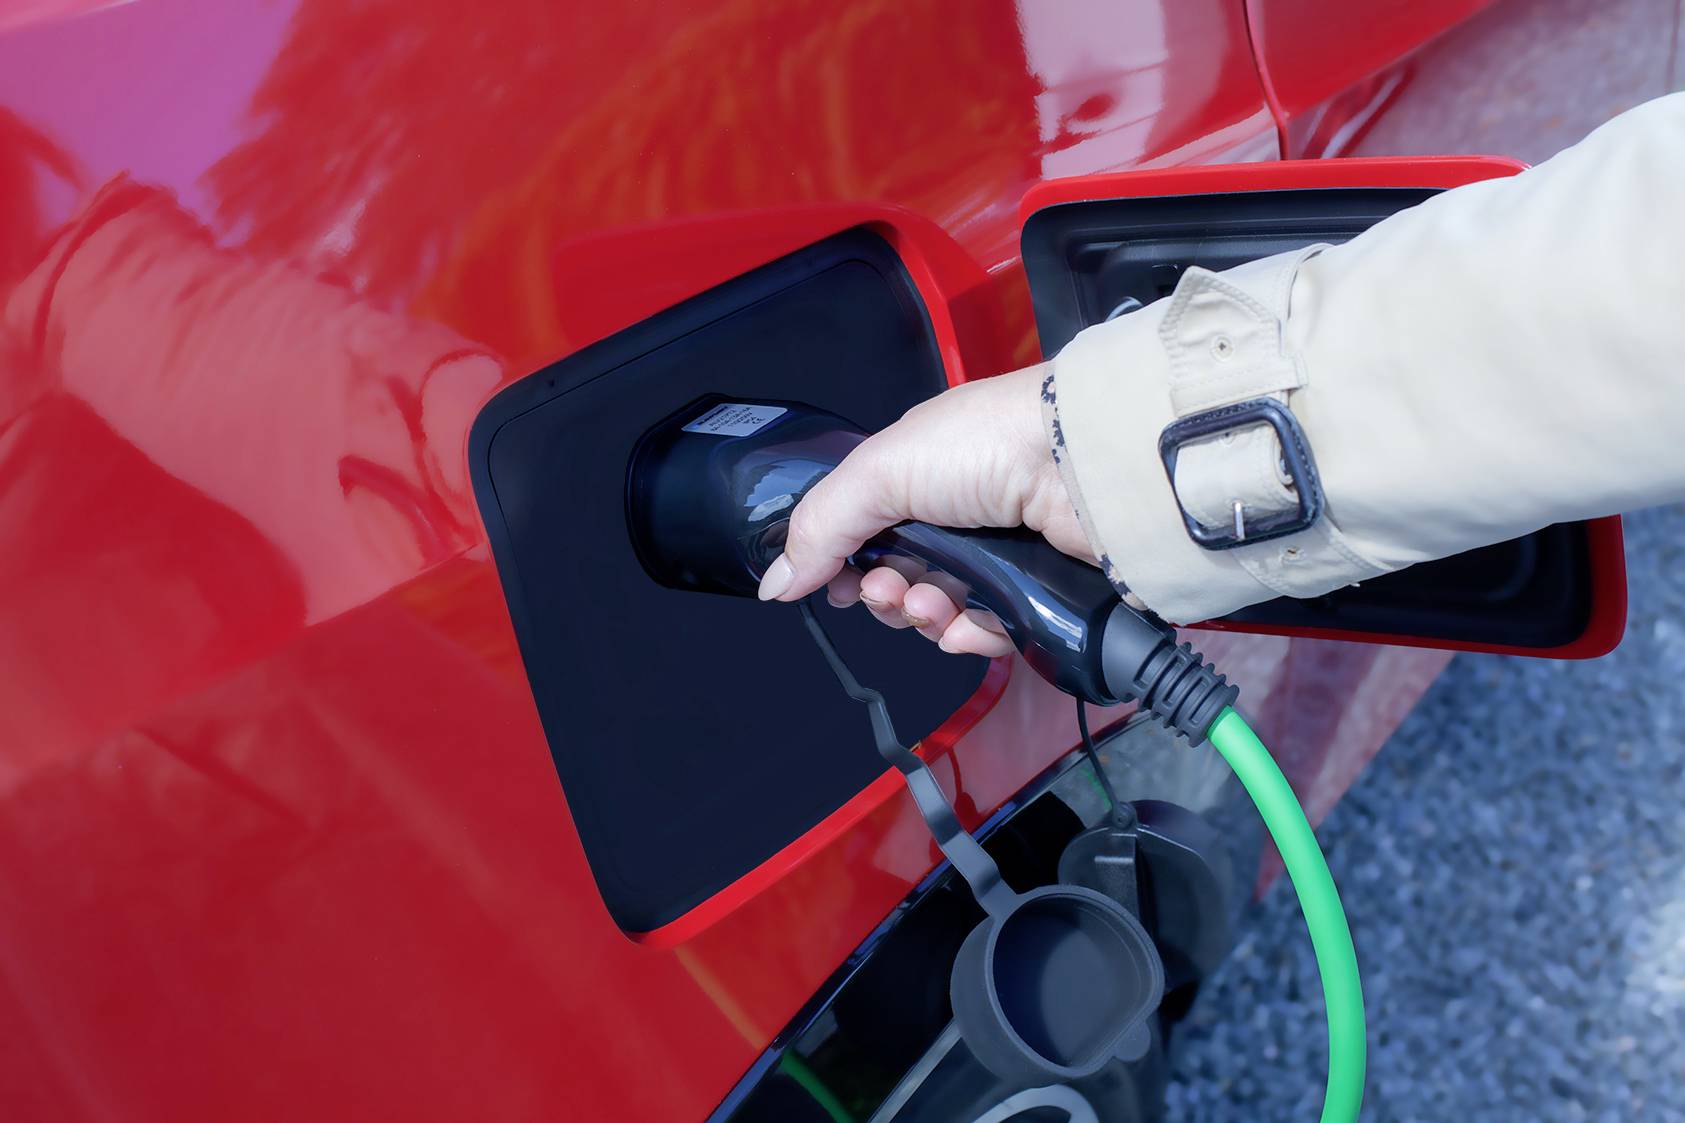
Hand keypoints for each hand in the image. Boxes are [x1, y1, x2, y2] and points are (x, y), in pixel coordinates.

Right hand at [756, 364, 1094, 655]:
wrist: (1082, 461)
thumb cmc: (983, 445)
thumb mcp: (879, 473)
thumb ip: (819, 528)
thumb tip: (772, 584)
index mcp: (916, 477)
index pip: (865, 537)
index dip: (843, 567)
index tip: (836, 584)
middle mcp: (956, 516)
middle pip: (898, 583)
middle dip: (885, 597)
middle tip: (891, 590)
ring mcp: (998, 554)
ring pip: (940, 614)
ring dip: (925, 619)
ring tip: (934, 603)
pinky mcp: (1036, 590)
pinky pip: (989, 633)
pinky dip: (972, 635)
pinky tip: (969, 625)